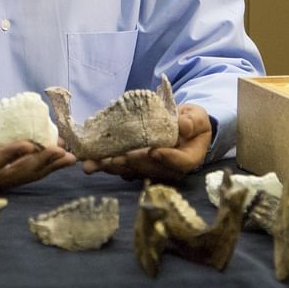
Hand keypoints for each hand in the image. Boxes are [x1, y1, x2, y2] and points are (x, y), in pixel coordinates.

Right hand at [0, 118, 75, 191]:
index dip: (10, 155)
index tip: (32, 144)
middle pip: (10, 176)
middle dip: (38, 164)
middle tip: (63, 152)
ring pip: (16, 178)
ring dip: (43, 168)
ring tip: (67, 157)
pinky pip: (14, 174)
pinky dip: (35, 167)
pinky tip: (52, 158)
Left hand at [81, 103, 212, 182]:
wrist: (182, 128)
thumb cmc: (191, 122)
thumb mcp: (197, 117)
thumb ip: (192, 121)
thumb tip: (183, 126)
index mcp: (188, 158)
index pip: (180, 162)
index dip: (167, 158)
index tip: (154, 152)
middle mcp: (169, 169)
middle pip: (150, 169)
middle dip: (130, 163)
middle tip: (113, 159)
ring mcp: (151, 169)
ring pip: (132, 170)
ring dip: (112, 167)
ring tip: (93, 164)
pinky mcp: (137, 166)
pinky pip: (122, 167)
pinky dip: (107, 164)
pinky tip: (91, 161)